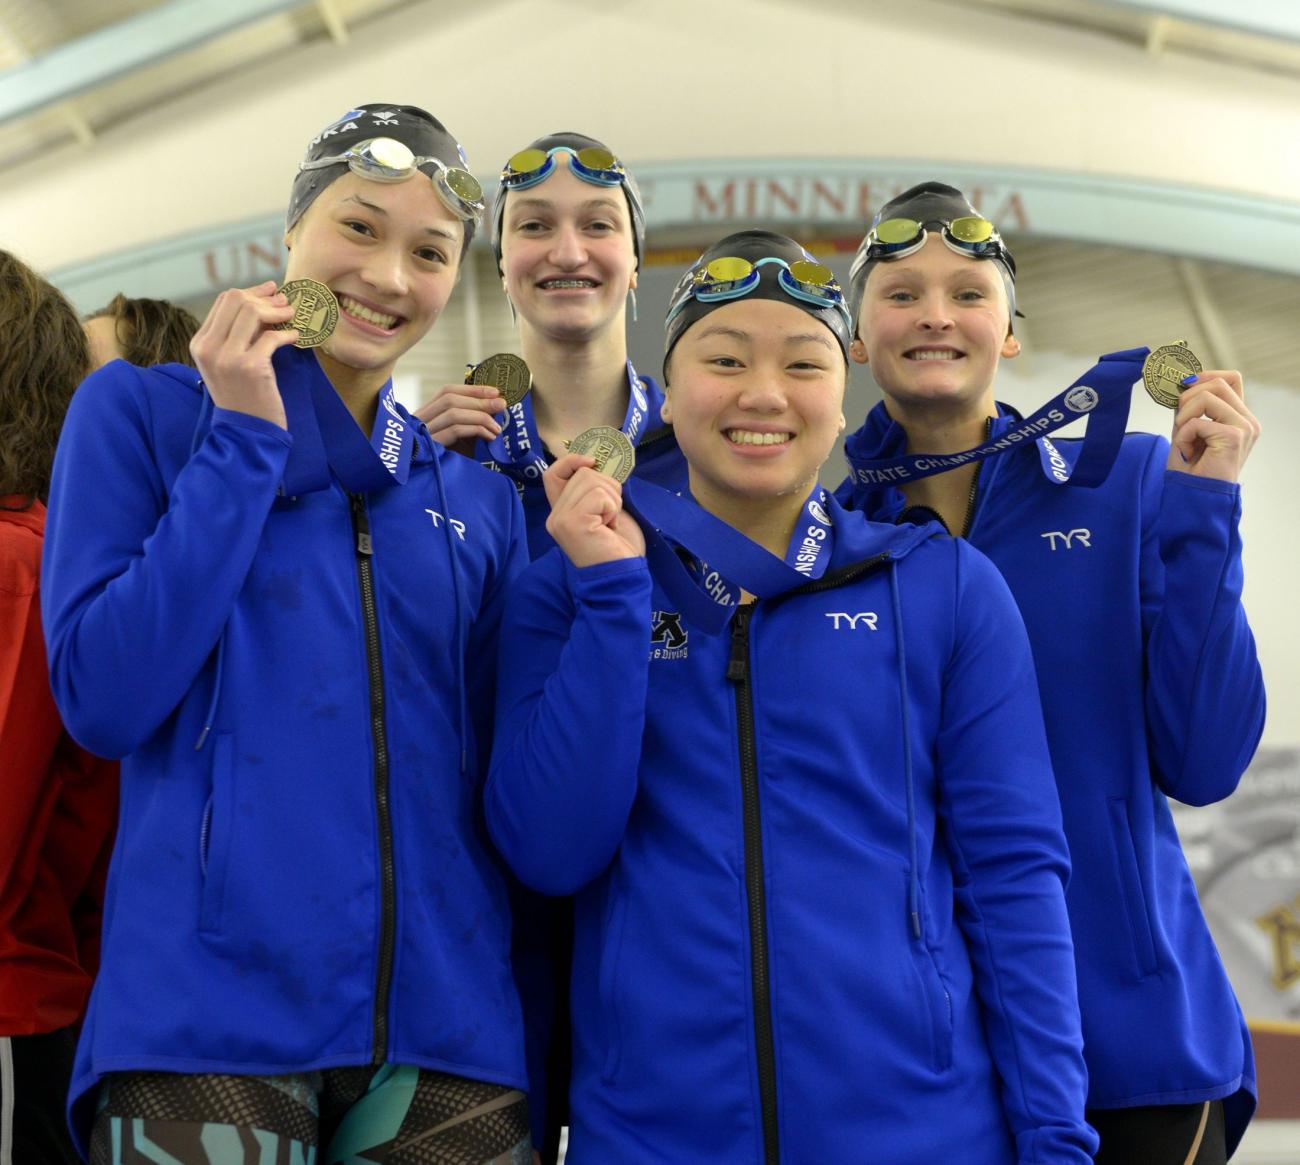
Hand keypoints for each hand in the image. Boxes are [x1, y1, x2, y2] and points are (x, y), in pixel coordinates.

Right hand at [189, 281, 299, 428]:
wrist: (246, 431)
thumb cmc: (243, 395)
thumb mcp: (230, 362)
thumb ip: (239, 334)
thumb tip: (265, 301)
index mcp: (200, 343)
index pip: (223, 301)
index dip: (250, 292)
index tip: (270, 292)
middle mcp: (209, 348)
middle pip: (236, 300)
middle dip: (264, 297)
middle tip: (285, 302)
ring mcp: (228, 357)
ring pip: (252, 312)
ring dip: (277, 310)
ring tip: (291, 314)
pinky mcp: (250, 367)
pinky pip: (272, 336)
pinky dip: (287, 333)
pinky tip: (295, 336)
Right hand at [415, 383, 506, 455]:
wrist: (428, 487)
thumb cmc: (446, 462)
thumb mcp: (460, 439)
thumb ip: (471, 423)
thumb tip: (496, 409)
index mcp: (426, 414)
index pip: (447, 392)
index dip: (472, 389)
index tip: (495, 392)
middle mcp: (420, 419)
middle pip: (450, 398)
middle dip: (479, 399)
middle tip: (502, 404)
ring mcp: (422, 432)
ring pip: (453, 412)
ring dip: (480, 416)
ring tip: (497, 427)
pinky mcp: (430, 446)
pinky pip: (455, 430)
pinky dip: (476, 430)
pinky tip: (489, 437)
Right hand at [544, 453, 645, 566]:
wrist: (623, 577)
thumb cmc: (618, 547)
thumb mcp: (604, 510)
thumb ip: (594, 491)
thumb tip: (599, 463)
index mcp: (560, 512)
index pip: (552, 473)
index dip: (572, 460)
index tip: (593, 462)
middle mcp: (555, 515)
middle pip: (582, 473)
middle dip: (608, 488)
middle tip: (611, 515)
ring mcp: (561, 519)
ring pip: (592, 480)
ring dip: (612, 500)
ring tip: (610, 523)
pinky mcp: (572, 523)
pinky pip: (599, 495)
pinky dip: (612, 508)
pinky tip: (610, 528)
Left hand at [1166, 370, 1259, 482]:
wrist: (1193, 497)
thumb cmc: (1190, 468)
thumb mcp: (1187, 429)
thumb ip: (1189, 407)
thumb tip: (1182, 382)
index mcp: (1238, 416)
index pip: (1230, 378)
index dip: (1203, 377)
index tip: (1182, 388)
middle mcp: (1247, 420)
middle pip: (1218, 382)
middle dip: (1187, 396)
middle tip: (1178, 420)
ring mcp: (1244, 427)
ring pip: (1208, 395)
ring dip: (1184, 415)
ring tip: (1183, 437)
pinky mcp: (1234, 436)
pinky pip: (1198, 421)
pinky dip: (1183, 434)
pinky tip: (1187, 450)